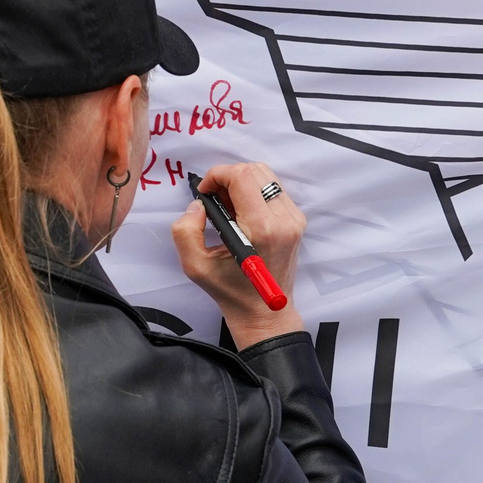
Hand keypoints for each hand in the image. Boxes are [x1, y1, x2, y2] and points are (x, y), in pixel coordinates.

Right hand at [170, 162, 306, 344]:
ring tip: (228, 208)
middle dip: (227, 177)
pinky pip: (273, 189)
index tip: (204, 193)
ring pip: (265, 176)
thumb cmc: (231, 291)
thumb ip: (185, 230)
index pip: (241, 176)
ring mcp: (294, 219)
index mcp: (261, 228)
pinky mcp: (297, 221)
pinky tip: (242, 214)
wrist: (264, 312)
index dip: (216, 175)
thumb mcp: (195, 266)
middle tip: (214, 200)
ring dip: (241, 183)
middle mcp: (283, 220)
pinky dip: (253, 192)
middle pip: (254, 170)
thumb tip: (198, 205)